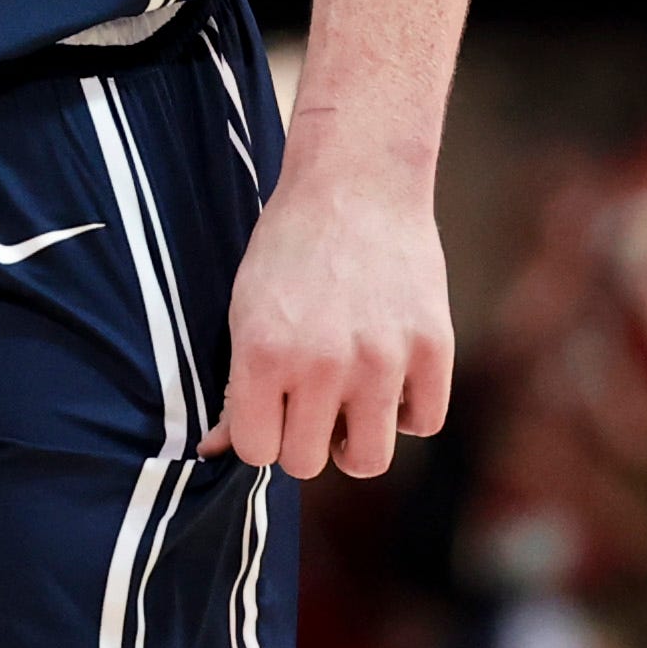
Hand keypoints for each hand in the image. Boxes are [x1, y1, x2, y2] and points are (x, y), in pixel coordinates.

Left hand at [211, 159, 451, 480]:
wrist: (356, 184)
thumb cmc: (289, 248)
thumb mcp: (244, 310)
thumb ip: (235, 385)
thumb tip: (214, 450)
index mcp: (262, 353)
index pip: (257, 451)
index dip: (260, 435)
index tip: (268, 411)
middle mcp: (322, 364)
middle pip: (307, 463)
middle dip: (303, 439)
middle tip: (307, 404)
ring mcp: (382, 360)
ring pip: (367, 459)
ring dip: (353, 440)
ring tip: (347, 402)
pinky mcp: (432, 348)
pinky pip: (421, 423)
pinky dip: (406, 410)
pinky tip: (390, 377)